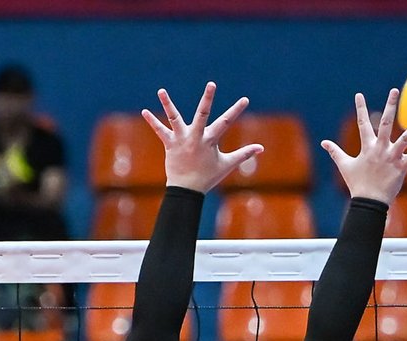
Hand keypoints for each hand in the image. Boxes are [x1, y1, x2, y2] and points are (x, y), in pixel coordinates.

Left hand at [141, 82, 261, 194]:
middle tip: (212, 84)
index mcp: (210, 140)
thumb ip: (244, 154)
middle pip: (202, 115)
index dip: (236, 111)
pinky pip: (160, 131)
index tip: (245, 99)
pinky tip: (145, 111)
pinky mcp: (170, 144)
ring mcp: (181, 140)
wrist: (187, 190)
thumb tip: (261, 148)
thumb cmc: (208, 176)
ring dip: (168, 104)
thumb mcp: (227, 164)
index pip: (226, 123)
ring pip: (174, 119)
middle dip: (208, 99)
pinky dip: (152, 122)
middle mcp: (195, 137)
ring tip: (161, 90)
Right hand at [321, 89, 406, 204]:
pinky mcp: (401, 167)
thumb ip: (335, 152)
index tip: (359, 95)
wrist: (368, 202)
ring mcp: (392, 157)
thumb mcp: (344, 166)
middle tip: (394, 90)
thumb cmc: (357, 184)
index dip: (360, 109)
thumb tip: (323, 143)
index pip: (362, 124)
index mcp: (367, 147)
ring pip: (406, 138)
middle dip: (390, 106)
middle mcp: (380, 149)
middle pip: (385, 123)